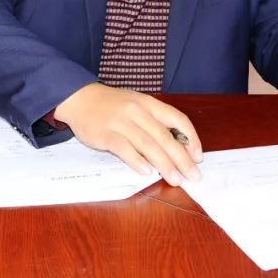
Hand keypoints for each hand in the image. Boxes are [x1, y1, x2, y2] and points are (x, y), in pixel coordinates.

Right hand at [54, 83, 202, 185]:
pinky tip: (147, 172)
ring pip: (148, 145)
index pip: (178, 119)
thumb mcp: (137, 105)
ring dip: (164, 164)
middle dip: (182, 159)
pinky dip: (137, 161)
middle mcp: (137, 111)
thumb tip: (177, 147)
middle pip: (165, 137)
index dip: (191, 139)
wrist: (79, 98)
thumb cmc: (112, 105)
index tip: (198, 157)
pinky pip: (125, 149)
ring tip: (175, 179)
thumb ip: (155, 122)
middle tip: (192, 176)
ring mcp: (121, 122)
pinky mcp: (105, 133)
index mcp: (149, 103)